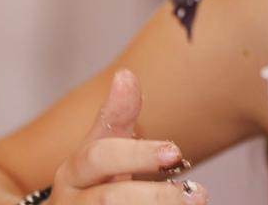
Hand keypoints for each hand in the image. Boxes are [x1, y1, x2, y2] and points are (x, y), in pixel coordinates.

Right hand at [49, 69, 207, 203]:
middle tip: (198, 194)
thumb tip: (125, 75)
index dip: (138, 155)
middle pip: (109, 199)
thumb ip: (116, 119)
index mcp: (74, 172)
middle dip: (156, 197)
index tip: (175, 152)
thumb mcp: (104, 150)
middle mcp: (69, 200)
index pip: (100, 157)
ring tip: (192, 203)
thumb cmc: (94, 184)